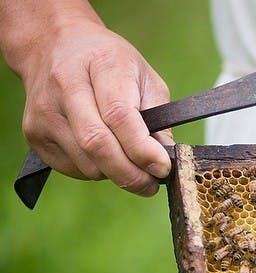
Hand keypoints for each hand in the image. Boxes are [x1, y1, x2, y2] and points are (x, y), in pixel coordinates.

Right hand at [17, 20, 171, 195]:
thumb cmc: (108, 64)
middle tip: (150, 185)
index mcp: (101, 65)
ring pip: (86, 163)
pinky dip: (95, 171)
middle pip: (97, 144)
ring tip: (128, 162)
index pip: (119, 116)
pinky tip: (103, 156)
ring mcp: (44, 111)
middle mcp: (66, 86)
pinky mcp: (33, 132)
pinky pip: (72, 168)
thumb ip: (159, 118)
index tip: (162, 167)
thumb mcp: (144, 77)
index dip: (142, 149)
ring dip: (114, 174)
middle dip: (130, 173)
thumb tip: (163, 161)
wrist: (51, 46)